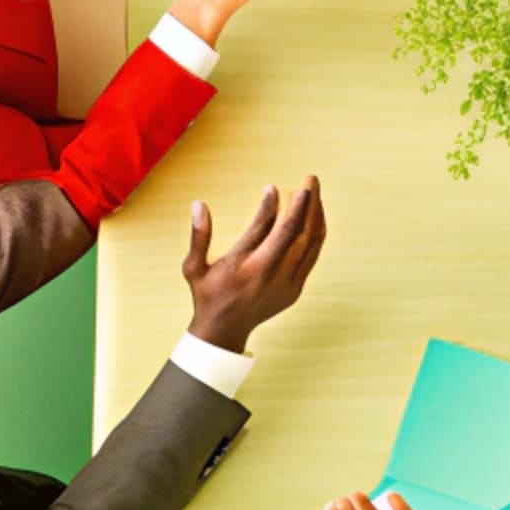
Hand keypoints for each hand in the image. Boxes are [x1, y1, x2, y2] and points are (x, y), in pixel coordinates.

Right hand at [182, 176, 325, 353]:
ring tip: (314, 192)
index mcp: (242, 269)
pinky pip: (312, 254)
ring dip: (316, 214)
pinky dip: (316, 232)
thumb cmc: (207, 295)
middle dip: (306, 202)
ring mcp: (287, 283)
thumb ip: (199, 235)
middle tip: (310, 179)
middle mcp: (269, 275)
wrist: (225, 330)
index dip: (270, 207)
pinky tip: (314, 215)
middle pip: (296, 232)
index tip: (273, 187)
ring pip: (310, 242)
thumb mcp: (194, 267)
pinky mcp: (296, 288)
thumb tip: (198, 204)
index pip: (263, 230)